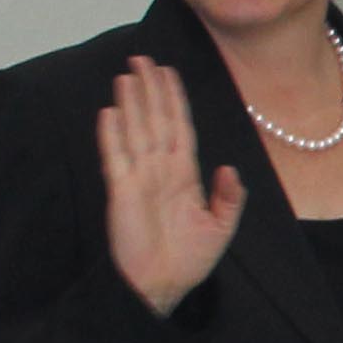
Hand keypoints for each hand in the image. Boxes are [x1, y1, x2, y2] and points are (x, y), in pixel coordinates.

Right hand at [96, 58, 241, 313]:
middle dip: (150, 90)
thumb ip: (229, 197)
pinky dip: (113, 136)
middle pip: (155, 121)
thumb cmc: (189, 259)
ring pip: (136, 132)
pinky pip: (117, 158)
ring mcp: (139, 178)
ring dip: (132, 103)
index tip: (169, 73)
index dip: (174, 100)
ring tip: (127, 75)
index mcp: (185, 175)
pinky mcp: (122, 192)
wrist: (163, 284)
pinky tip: (111, 113)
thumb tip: (231, 168)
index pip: (179, 128)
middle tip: (143, 58)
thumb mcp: (221, 227)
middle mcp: (160, 171)